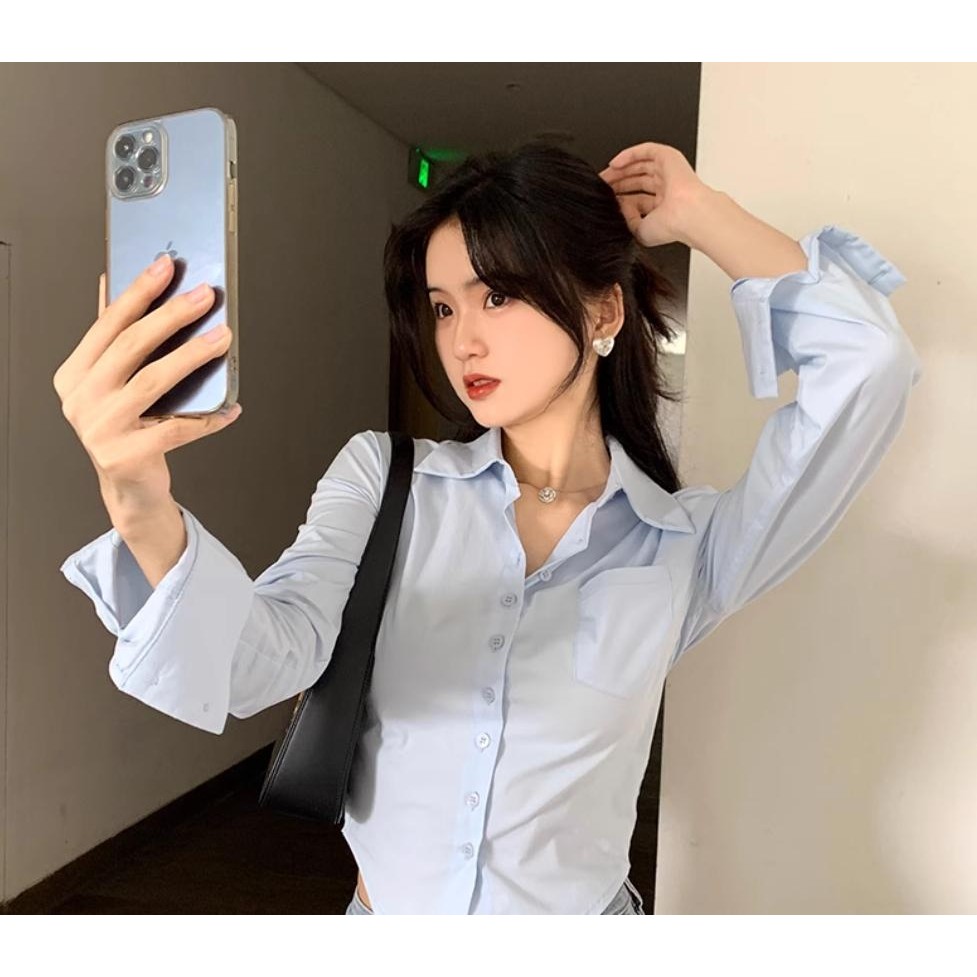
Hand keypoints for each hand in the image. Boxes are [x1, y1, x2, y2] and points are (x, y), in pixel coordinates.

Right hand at [52, 257, 238, 522]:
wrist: (129, 486)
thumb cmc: (126, 428)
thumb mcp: (111, 382)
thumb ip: (113, 339)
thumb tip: (114, 284)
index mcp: (75, 374)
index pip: (108, 324)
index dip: (138, 292)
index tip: (165, 266)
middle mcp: (81, 400)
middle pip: (131, 347)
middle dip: (172, 316)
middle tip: (204, 297)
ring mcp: (101, 428)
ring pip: (154, 382)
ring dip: (193, 355)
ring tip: (222, 337)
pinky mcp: (127, 455)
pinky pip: (177, 429)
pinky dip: (208, 418)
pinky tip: (231, 406)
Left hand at [598, 141, 715, 247]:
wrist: (686, 214)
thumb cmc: (671, 226)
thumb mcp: (640, 231)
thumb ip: (627, 219)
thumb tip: (619, 205)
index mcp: (664, 207)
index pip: (638, 199)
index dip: (620, 198)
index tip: (605, 201)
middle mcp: (667, 189)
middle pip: (638, 180)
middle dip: (618, 183)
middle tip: (601, 187)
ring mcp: (669, 172)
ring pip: (640, 165)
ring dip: (621, 170)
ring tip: (604, 176)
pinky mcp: (670, 157)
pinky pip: (646, 151)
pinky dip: (629, 155)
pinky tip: (614, 164)